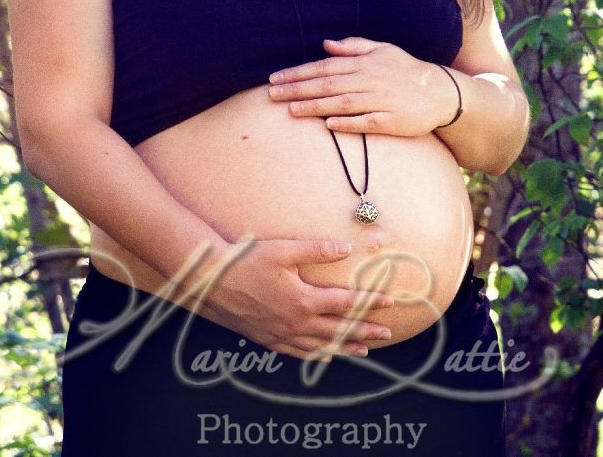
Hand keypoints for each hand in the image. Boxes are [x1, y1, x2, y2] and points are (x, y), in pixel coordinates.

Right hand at [199, 237, 395, 360]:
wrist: (212, 281)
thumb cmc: (247, 260)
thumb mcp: (284, 250)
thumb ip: (317, 249)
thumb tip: (346, 248)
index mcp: (303, 299)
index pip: (346, 302)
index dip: (369, 301)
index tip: (390, 301)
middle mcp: (296, 323)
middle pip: (338, 329)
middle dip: (365, 330)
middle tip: (386, 333)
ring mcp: (281, 334)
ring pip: (320, 345)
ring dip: (344, 346)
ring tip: (364, 350)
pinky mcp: (267, 339)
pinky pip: (298, 352)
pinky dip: (315, 354)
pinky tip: (324, 354)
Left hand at [268, 37, 455, 136]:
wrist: (441, 92)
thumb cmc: (406, 70)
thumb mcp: (383, 50)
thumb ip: (354, 47)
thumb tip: (325, 43)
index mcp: (365, 63)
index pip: (325, 66)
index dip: (299, 73)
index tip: (275, 78)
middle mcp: (370, 80)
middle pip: (328, 84)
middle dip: (298, 89)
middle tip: (272, 95)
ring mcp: (381, 100)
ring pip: (342, 103)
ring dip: (316, 106)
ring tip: (291, 110)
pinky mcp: (392, 120)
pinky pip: (367, 122)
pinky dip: (348, 123)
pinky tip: (329, 125)